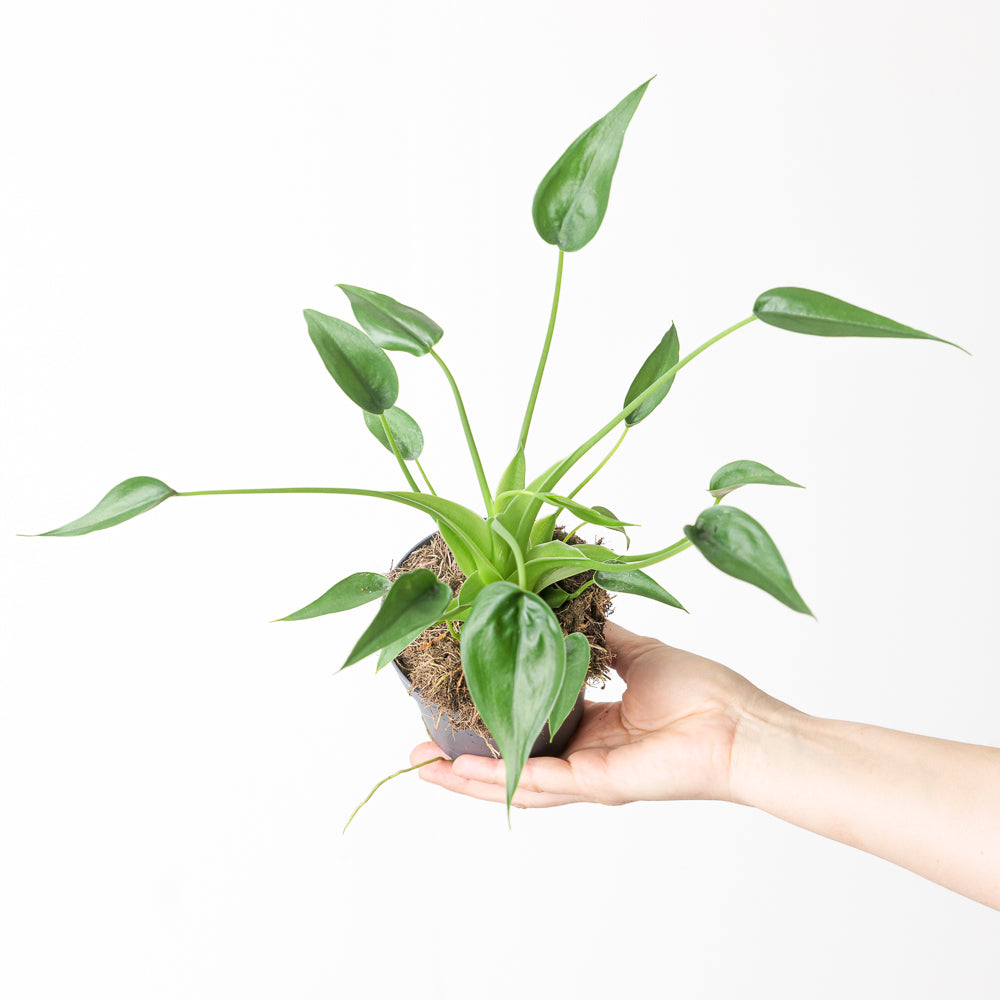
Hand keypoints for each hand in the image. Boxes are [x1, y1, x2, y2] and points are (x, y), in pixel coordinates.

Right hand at [409, 621, 783, 807]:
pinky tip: (458, 772)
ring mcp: (587, 775)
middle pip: (511, 761)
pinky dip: (495, 779)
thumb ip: (601, 639)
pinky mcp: (597, 783)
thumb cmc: (706, 693)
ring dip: (464, 776)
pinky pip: (537, 782)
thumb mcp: (639, 653)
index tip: (455, 705)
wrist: (743, 725)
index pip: (531, 727)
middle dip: (463, 758)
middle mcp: (585, 756)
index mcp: (596, 727)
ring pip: (512, 779)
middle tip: (419, 748)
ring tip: (420, 765)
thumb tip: (571, 610)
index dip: (492, 719)